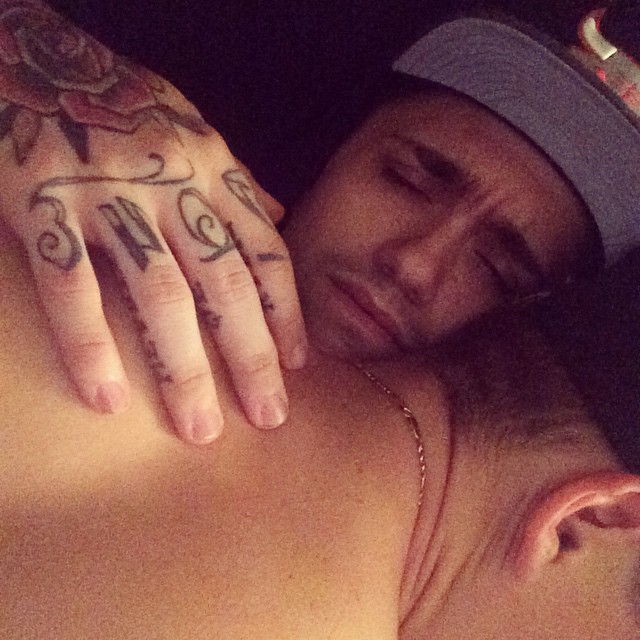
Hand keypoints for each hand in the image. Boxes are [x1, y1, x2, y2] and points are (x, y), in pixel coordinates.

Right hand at [0, 1, 306, 442]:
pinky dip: (91, 344)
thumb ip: (235, 180)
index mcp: (211, 166)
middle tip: (269, 417)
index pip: (265, 251)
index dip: (286, 311)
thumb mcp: (191, 129)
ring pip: (159, 293)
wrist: (30, 53)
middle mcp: (172, 179)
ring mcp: (107, 190)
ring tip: (200, 428)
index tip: (298, 366)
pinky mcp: (39, 199)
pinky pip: (71, 284)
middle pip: (225, 282)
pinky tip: (109, 399)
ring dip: (183, 368)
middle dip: (251, 356)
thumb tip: (279, 216)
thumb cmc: (119, 104)